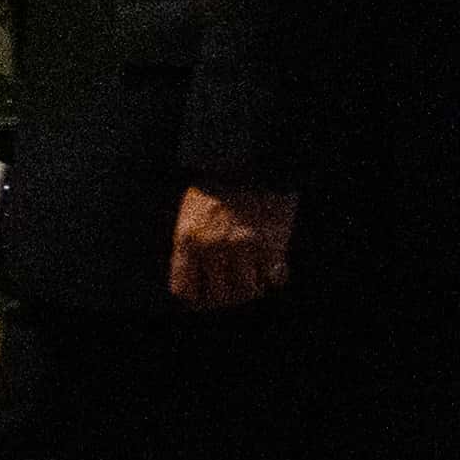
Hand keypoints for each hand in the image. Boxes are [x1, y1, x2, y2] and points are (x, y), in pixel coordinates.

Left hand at [169, 184, 298, 309]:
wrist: (251, 159)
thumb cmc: (218, 188)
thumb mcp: (190, 215)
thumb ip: (189, 250)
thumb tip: (195, 289)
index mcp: (188, 239)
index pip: (185, 290)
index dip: (197, 300)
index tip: (206, 297)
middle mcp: (213, 246)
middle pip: (218, 297)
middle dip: (227, 297)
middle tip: (234, 287)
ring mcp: (243, 246)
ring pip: (247, 293)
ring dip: (252, 288)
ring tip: (254, 276)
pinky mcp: (271, 244)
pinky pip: (274, 280)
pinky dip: (274, 277)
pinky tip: (272, 266)